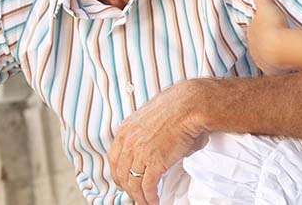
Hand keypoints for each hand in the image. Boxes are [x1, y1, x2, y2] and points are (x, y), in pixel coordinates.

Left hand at [108, 81, 204, 204]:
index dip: (117, 173)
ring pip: (133, 183)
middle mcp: (130, 141)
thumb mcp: (151, 115)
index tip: (121, 181)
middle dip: (127, 188)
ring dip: (139, 196)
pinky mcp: (155, 162)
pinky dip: (149, 197)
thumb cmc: (176, 107)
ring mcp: (141, 152)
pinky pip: (147, 186)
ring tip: (145, 202)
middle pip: (121, 172)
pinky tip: (153, 201)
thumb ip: (147, 131)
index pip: (113, 157)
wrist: (189, 106)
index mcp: (127, 129)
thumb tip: (156, 143)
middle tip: (134, 194)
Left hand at [242, 0, 292, 74]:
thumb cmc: (273, 24)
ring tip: (280, 53)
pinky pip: (272, 69)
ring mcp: (261, 61)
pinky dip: (276, 68)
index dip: (260, 28)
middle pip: (258, 44)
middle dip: (264, 42)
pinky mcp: (270, 71)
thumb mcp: (265, 3)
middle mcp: (253, 48)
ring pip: (264, 57)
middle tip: (275, 39)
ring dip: (270, 55)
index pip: (254, 30)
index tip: (268, 27)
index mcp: (251, 33)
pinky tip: (283, 67)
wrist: (281, 48)